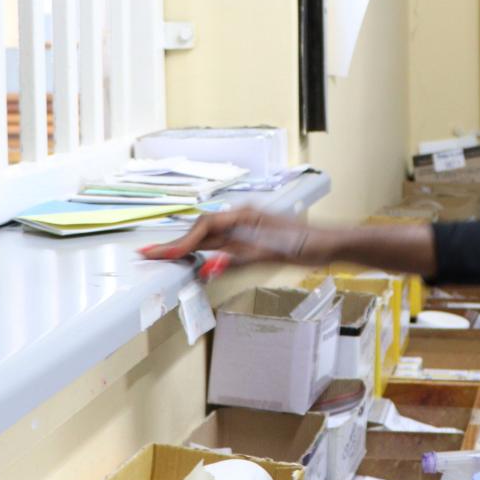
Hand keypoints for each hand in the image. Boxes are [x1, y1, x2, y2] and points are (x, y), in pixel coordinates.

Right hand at [138, 208, 331, 278]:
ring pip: (210, 234)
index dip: (179, 242)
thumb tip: (209, 265)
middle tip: (151, 255)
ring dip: (188, 246)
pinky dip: (205, 249)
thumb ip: (237, 259)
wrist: (329, 243)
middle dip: (176, 244)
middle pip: (202, 229)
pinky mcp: (252, 234)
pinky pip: (221, 240)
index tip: (158, 252)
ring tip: (165, 256)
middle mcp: (242, 215)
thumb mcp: (270, 254)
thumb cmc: (305, 245)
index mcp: (244, 215)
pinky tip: (198, 257)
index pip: (203, 228)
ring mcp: (247, 224)